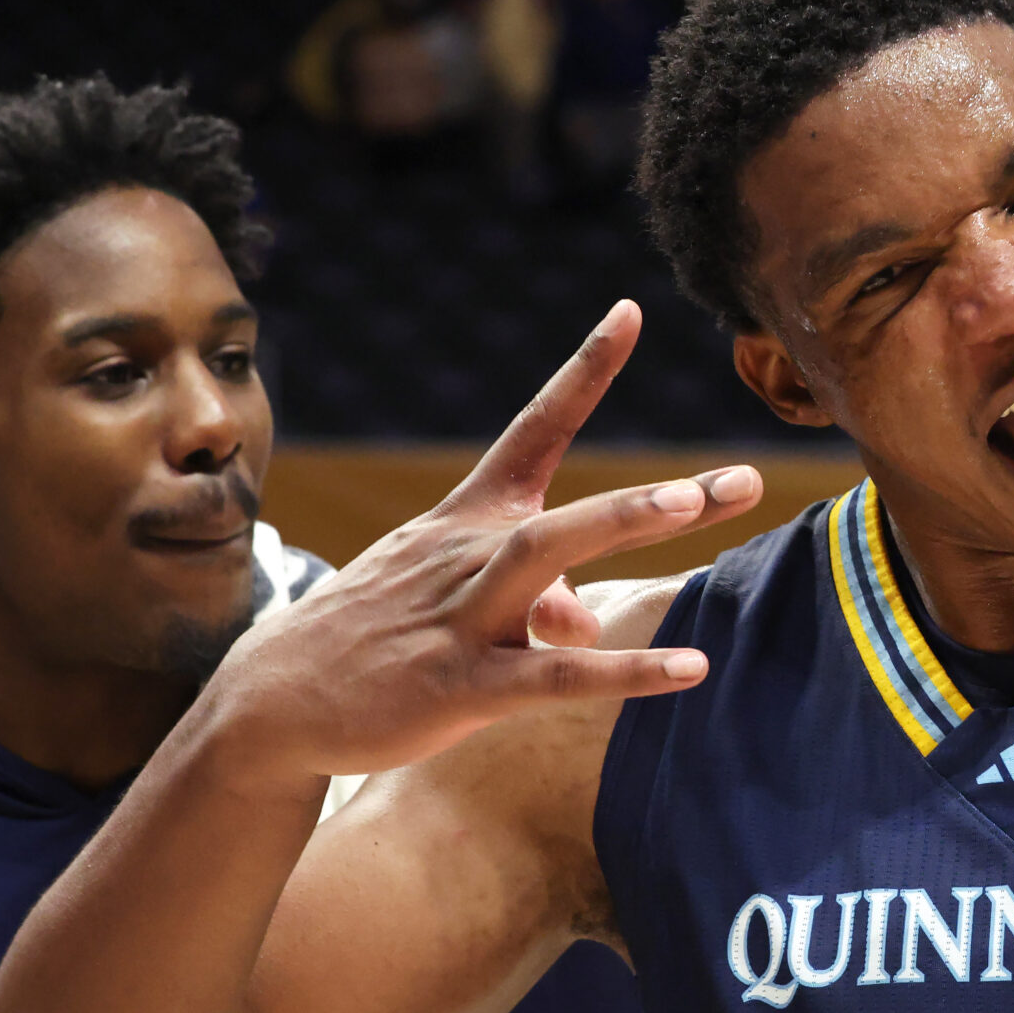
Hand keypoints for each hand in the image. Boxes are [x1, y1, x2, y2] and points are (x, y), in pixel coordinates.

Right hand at [204, 300, 762, 780]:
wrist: (272, 702)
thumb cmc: (382, 639)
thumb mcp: (459, 602)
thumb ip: (541, 603)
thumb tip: (589, 622)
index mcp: (469, 520)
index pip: (534, 428)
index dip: (584, 370)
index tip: (631, 310)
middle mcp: (468, 555)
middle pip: (568, 507)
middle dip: (655, 495)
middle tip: (742, 479)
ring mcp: (461, 620)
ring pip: (546, 561)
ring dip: (620, 525)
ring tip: (693, 506)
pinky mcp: (458, 689)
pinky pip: (554, 678)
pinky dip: (626, 673)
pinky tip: (692, 670)